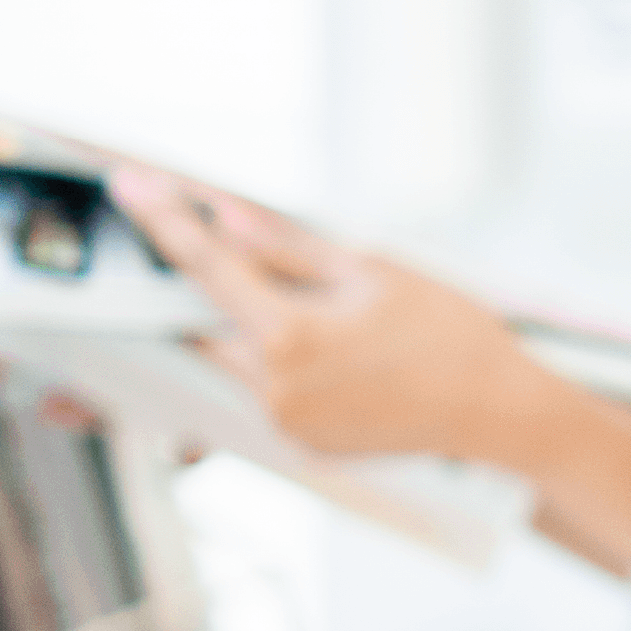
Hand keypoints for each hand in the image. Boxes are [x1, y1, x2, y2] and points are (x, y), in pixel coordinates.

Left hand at [104, 168, 554, 465]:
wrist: (499, 413)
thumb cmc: (450, 335)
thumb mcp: (372, 270)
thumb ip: (286, 247)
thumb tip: (223, 217)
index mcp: (291, 337)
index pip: (207, 266)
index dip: (166, 221)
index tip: (131, 187)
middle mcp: (275, 388)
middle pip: (209, 318)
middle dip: (221, 284)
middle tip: (255, 260)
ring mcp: (285, 422)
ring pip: (233, 356)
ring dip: (253, 326)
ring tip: (329, 319)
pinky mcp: (300, 444)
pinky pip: (265, 390)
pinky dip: (279, 363)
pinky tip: (339, 355)